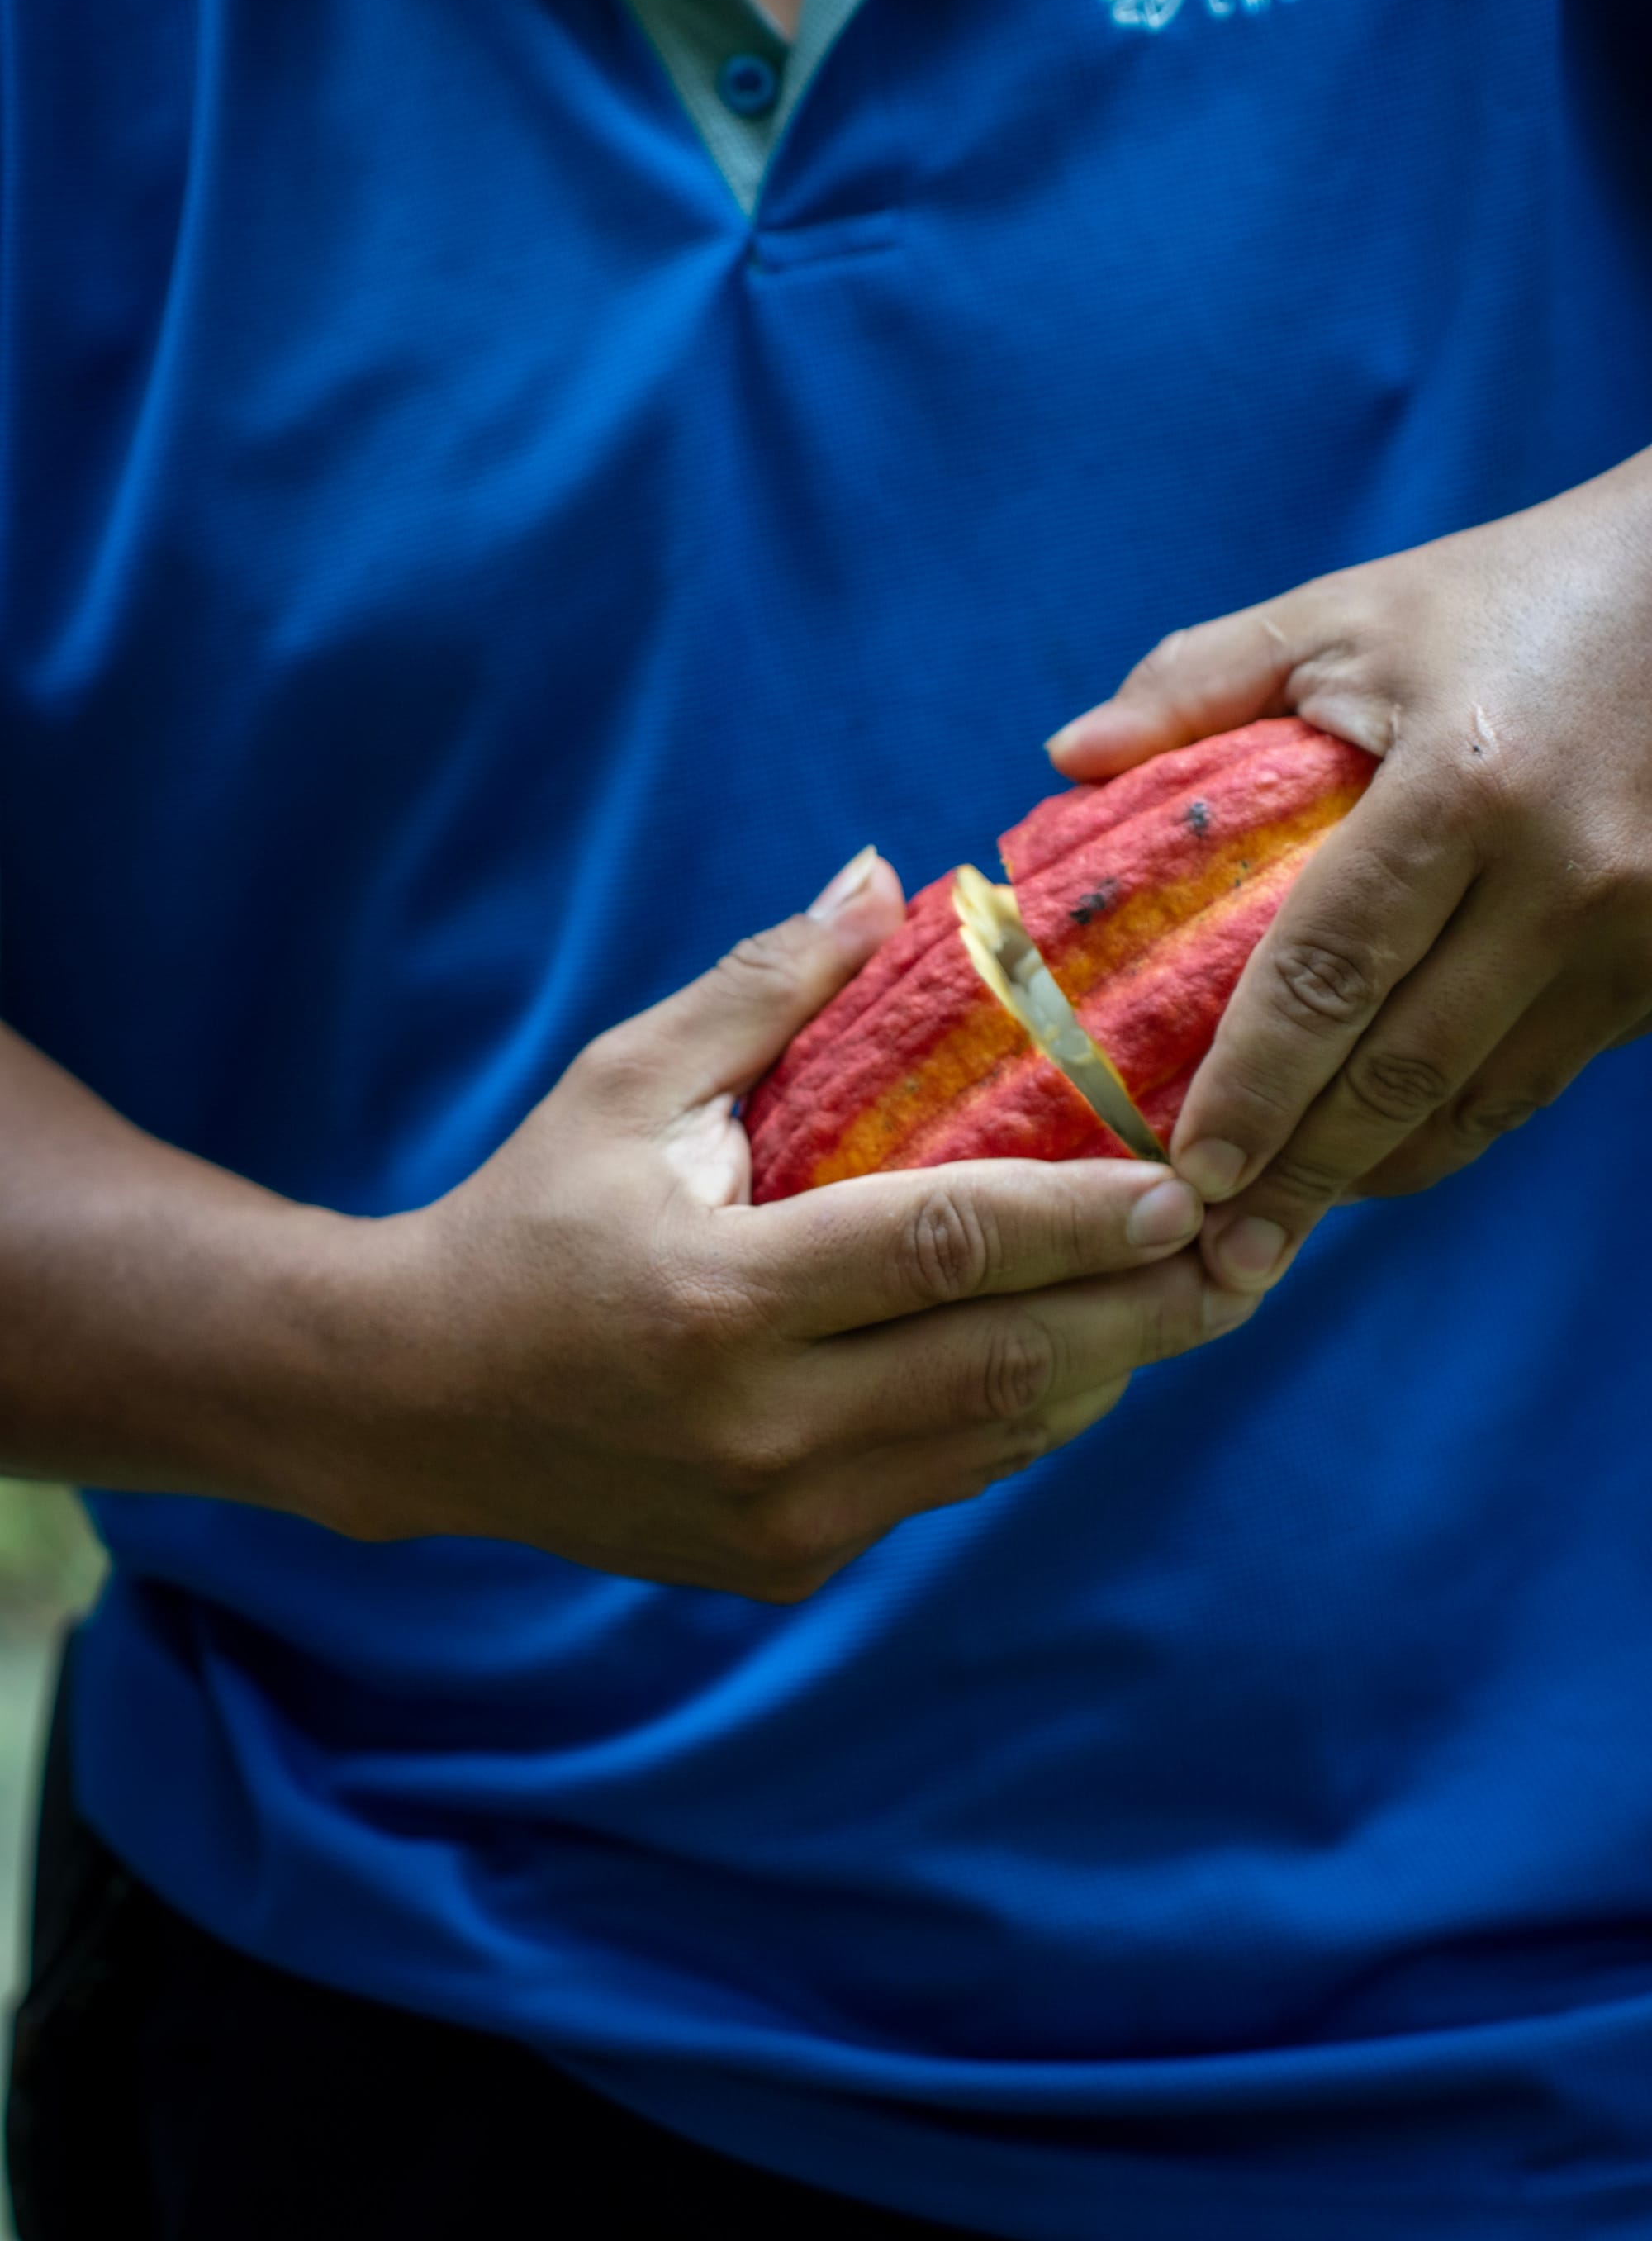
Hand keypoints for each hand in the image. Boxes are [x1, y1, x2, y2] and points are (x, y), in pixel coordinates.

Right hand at [351, 854, 1250, 1598]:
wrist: (417, 1402)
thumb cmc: (528, 1216)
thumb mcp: (625, 1086)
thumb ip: (764, 988)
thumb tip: (884, 875)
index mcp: (719, 1295)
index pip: (941, 1248)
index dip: (1075, 1216)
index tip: (1183, 1182)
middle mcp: (761, 1423)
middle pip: (1006, 1363)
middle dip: (1145, 1308)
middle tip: (1252, 1249)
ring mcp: (781, 1512)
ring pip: (997, 1438)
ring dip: (1109, 1365)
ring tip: (1202, 1295)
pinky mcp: (788, 1560)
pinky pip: (949, 1481)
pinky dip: (1027, 1414)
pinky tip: (1087, 1350)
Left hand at [1047, 447, 1651, 1292]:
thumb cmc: (1508, 596)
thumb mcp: (1350, 613)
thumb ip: (1200, 682)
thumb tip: (1064, 758)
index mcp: (1464, 789)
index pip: (1328, 976)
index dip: (1251, 1088)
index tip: (1182, 1170)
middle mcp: (1565, 879)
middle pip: (1404, 1071)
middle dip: (1300, 1176)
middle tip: (1212, 1254)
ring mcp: (1639, 935)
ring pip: (1484, 1102)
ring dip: (1375, 1175)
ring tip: (1278, 1232)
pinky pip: (1544, 1080)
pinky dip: (1455, 1130)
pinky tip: (1379, 1159)